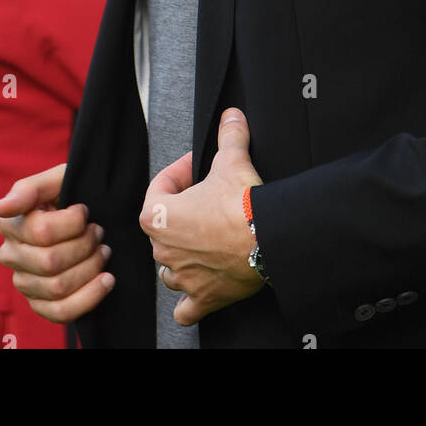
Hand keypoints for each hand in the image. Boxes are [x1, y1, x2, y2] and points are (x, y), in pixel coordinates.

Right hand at [0, 163, 113, 323]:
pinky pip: (61, 312)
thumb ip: (30, 189)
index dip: (73, 223)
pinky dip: (89, 297)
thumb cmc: (71, 193)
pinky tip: (106, 279)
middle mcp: (10, 255)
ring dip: (90, 267)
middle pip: (51, 262)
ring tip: (104, 251)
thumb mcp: (57, 179)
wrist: (88, 216)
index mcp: (10, 223)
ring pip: (58, 287)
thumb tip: (1, 208)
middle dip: (85, 245)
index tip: (85, 211)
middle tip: (99, 232)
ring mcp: (23, 282)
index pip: (43, 232)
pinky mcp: (40, 304)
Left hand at [139, 107, 263, 326]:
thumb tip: (232, 116)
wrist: (268, 237)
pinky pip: (185, 310)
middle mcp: (163, 250)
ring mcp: (183, 276)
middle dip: (181, 214)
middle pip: (162, 230)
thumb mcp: (232, 159)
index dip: (178, 173)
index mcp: (158, 216)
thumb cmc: (241, 203)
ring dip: (179, 257)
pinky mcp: (204, 298)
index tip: (195, 167)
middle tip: (205, 200)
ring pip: (169, 269)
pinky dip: (188, 304)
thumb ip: (229, 134)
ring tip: (199, 243)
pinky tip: (194, 295)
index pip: (158, 189)